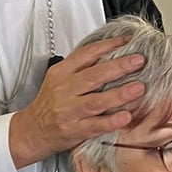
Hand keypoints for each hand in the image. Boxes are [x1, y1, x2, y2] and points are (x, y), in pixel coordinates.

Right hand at [9, 36, 145, 167]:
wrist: (31, 130)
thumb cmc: (50, 103)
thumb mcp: (59, 78)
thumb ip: (80, 66)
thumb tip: (111, 52)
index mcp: (62, 73)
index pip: (87, 54)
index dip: (109, 46)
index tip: (128, 41)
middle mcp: (65, 90)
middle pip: (94, 75)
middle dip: (119, 67)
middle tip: (139, 60)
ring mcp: (70, 111)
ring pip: (97, 101)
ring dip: (120, 94)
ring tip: (139, 88)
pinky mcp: (75, 130)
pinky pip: (96, 125)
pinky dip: (112, 121)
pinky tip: (126, 116)